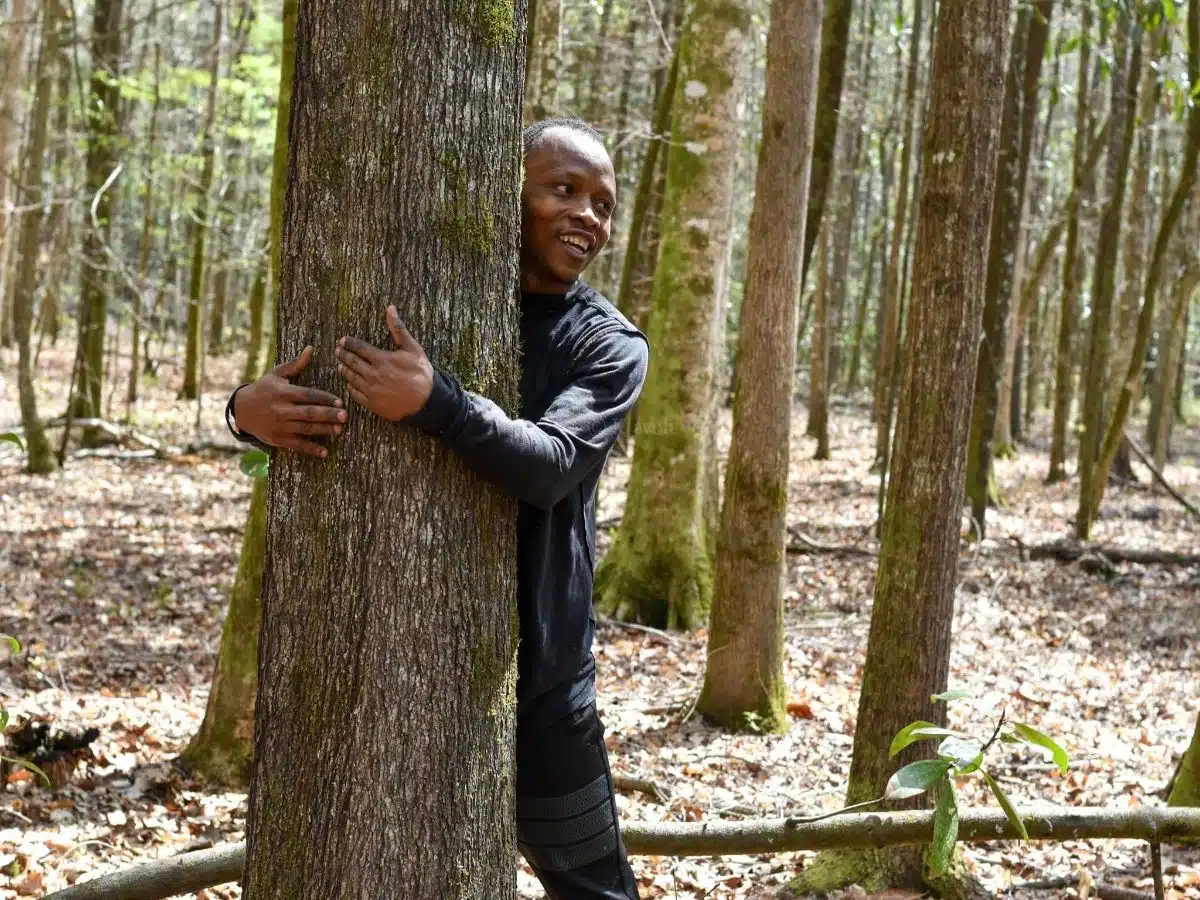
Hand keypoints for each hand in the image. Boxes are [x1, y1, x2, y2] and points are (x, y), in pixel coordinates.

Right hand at [233, 346, 347, 456]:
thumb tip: (311, 349)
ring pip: (305, 429)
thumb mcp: (276, 374)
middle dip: (328, 415)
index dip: (325, 398)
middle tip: (345, 416)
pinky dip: (310, 449)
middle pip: (308, 413)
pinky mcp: (277, 439)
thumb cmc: (263, 388)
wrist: (241, 409)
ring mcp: (279, 425)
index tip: (341, 401)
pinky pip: (296, 445)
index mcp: (282, 392)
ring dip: (324, 430)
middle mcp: (281, 409)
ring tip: (340, 430)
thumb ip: (296, 364)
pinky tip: (325, 452)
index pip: (307, 395)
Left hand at [335, 306, 433, 420]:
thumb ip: (398, 329)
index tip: (343, 340)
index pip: (359, 348)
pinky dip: (350, 387)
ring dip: (344, 370)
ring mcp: (371, 390)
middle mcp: (373, 374)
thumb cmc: (421, 373)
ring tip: (340, 365)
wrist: (427, 401)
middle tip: (337, 351)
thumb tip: (390, 308)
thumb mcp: (413, 348)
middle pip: (352, 362)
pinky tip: (349, 383)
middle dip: (343, 355)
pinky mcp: (372, 403)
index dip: (349, 343)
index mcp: (382, 359)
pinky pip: (356, 394)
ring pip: (351, 378)